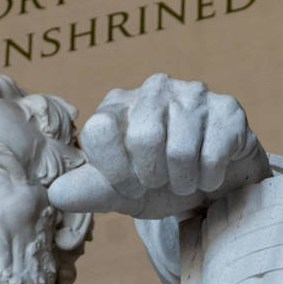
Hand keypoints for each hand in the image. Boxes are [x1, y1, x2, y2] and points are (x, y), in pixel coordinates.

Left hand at [48, 74, 269, 218]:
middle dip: (153, 177)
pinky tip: (208, 175)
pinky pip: (214, 154)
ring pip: (180, 150)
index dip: (114, 171)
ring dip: (183, 182)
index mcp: (118, 105)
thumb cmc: (162, 182)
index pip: (99, 130)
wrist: (212, 182)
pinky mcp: (227, 109)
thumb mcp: (123, 191)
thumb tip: (56, 193)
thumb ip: (90, 190)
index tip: (131, 187)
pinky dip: (209, 179)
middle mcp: (153, 90)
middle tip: (162, 183)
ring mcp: (193, 94)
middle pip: (144, 138)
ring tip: (185, 180)